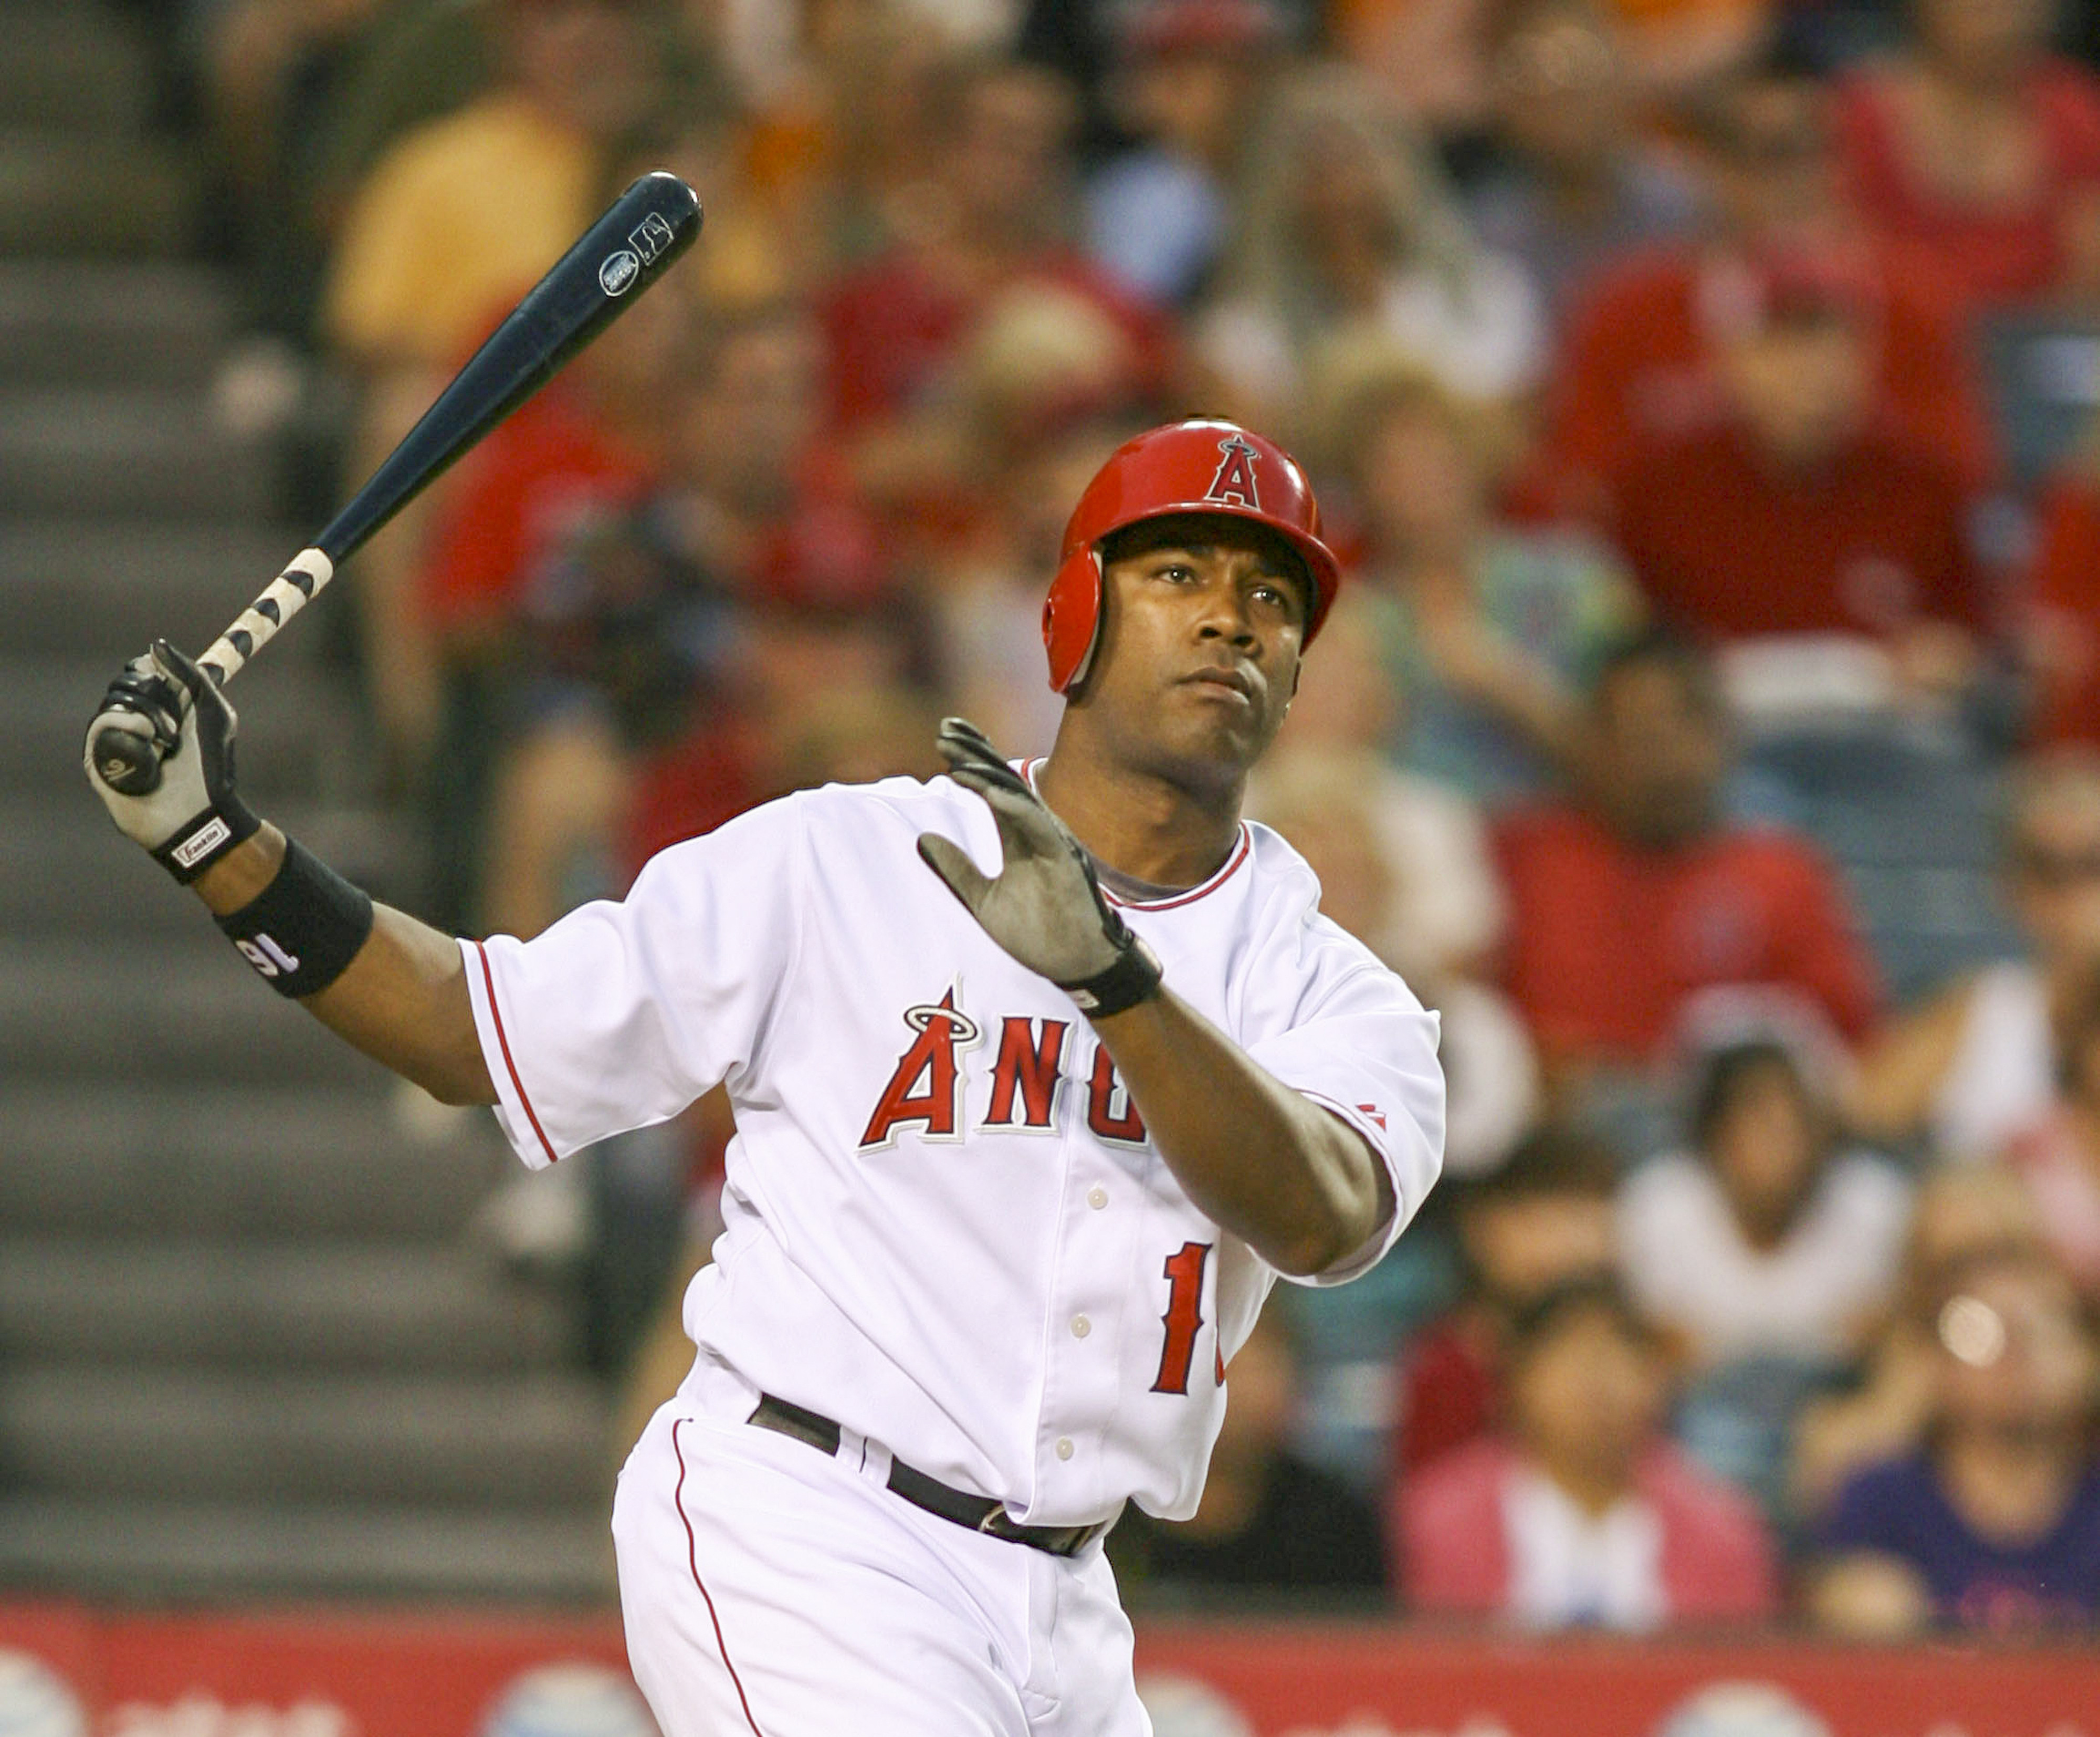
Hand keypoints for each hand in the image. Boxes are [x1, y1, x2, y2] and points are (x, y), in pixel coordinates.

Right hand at [84, 639, 258, 881]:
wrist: (201, 812)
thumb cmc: (212, 766)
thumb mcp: (213, 711)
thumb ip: (191, 674)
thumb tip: (156, 645)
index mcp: (158, 705)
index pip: (139, 667)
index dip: (155, 669)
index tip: (177, 688)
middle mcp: (131, 718)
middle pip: (126, 680)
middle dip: (157, 697)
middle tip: (177, 727)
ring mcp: (113, 738)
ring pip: (114, 699)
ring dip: (150, 718)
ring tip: (168, 745)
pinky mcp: (99, 757)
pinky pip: (103, 722)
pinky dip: (133, 732)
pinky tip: (152, 753)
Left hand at [917, 718, 1161, 1016]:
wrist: (1076, 966)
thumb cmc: (1038, 934)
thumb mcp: (983, 901)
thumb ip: (956, 869)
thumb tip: (922, 839)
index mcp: (1019, 838)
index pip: (993, 790)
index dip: (970, 764)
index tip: (942, 742)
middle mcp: (1036, 831)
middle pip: (1004, 781)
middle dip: (975, 753)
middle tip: (945, 729)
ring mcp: (1053, 841)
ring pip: (1019, 795)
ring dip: (988, 772)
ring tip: (956, 754)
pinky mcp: (1065, 858)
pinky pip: (1036, 823)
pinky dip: (1012, 805)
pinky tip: (988, 790)